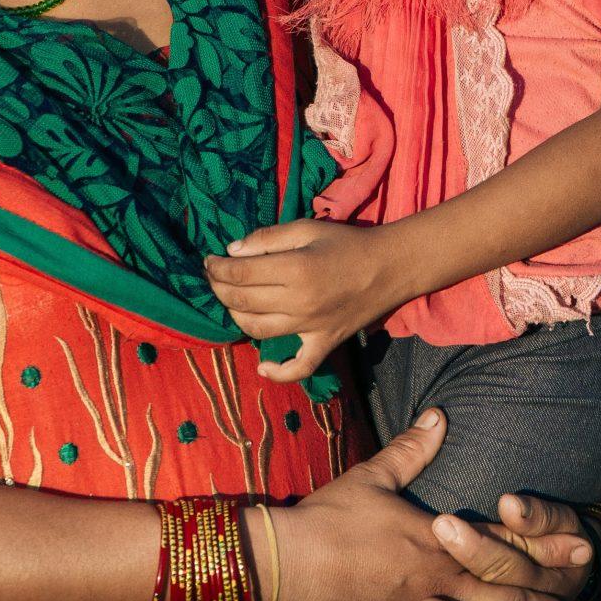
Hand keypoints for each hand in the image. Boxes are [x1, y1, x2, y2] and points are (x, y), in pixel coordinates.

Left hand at [207, 218, 403, 382]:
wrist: (391, 266)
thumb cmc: (348, 242)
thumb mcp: (308, 228)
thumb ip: (268, 238)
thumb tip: (232, 252)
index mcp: (295, 269)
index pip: (240, 274)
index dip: (217, 268)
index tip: (209, 261)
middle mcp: (299, 302)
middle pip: (242, 301)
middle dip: (219, 288)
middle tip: (215, 277)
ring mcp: (311, 327)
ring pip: (257, 330)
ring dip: (236, 316)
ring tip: (233, 302)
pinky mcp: (324, 343)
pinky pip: (299, 368)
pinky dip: (279, 372)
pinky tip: (263, 366)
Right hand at [268, 415, 592, 600]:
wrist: (281, 569)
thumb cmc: (327, 522)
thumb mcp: (372, 478)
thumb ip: (412, 451)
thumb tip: (440, 417)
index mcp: (439, 542)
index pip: (505, 547)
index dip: (546, 549)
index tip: (584, 552)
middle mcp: (439, 584)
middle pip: (508, 600)